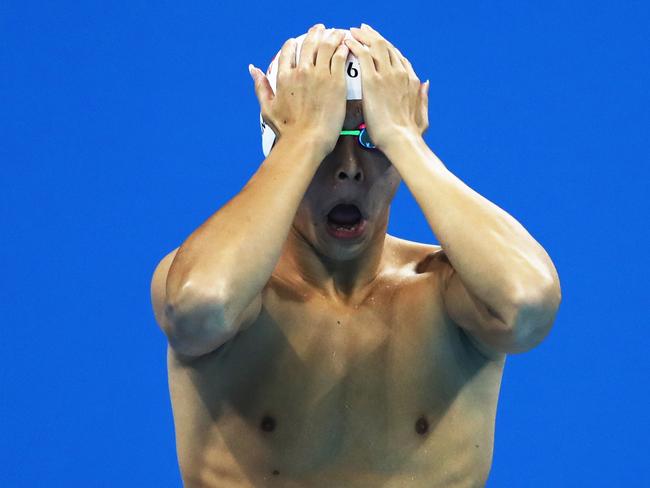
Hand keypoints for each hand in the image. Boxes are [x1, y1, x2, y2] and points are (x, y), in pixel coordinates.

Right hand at [249, 24, 349, 154]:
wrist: (306, 140)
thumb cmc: (287, 130)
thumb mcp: (267, 107)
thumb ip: (260, 86)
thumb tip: (252, 68)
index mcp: (284, 77)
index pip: (288, 52)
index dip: (293, 44)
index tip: (297, 41)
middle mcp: (301, 72)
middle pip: (309, 44)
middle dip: (315, 33)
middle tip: (320, 29)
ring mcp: (320, 75)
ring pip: (326, 46)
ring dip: (331, 36)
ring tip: (336, 32)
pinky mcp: (336, 81)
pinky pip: (340, 58)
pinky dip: (342, 49)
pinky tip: (345, 46)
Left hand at [344, 24, 428, 150]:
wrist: (400, 140)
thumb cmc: (409, 134)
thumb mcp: (422, 114)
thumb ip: (423, 97)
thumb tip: (426, 82)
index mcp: (412, 80)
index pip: (399, 57)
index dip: (387, 47)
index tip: (378, 43)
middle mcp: (401, 73)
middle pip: (387, 46)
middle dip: (374, 36)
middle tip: (362, 30)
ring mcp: (387, 75)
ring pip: (375, 46)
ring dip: (363, 36)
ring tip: (353, 32)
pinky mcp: (373, 81)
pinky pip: (363, 55)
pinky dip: (355, 45)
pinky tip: (348, 42)